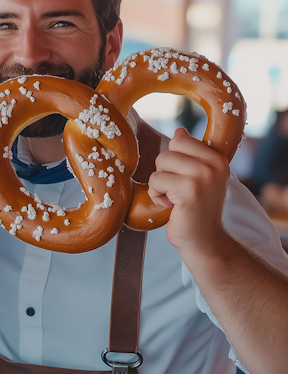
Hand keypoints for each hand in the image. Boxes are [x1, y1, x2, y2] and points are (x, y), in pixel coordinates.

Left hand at [148, 128, 229, 254]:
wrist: (204, 241)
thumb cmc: (197, 211)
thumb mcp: (199, 178)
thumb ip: (191, 155)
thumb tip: (179, 131)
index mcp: (218, 158)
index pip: (180, 140)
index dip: (174, 161)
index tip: (184, 180)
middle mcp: (214, 164)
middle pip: (168, 150)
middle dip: (165, 172)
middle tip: (178, 192)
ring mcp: (202, 176)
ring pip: (160, 164)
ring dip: (160, 184)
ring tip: (175, 199)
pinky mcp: (188, 189)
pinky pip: (155, 180)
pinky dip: (156, 195)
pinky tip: (171, 206)